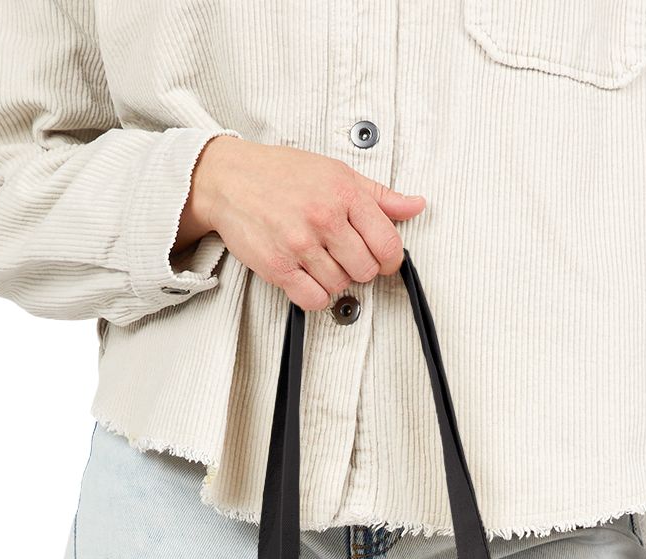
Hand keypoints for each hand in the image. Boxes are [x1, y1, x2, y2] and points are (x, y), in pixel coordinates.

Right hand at [177, 137, 425, 311]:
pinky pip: (313, 300)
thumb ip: (379, 196)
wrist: (230, 178)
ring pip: (340, 287)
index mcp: (344, 193)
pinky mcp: (279, 267)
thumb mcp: (336, 173)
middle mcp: (324, 218)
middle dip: (359, 268)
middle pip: (366, 271)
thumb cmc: (282, 174)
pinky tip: (306, 275)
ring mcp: (301, 244)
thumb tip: (415, 206)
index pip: (388, 245)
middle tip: (343, 255)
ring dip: (333, 280)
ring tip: (318, 259)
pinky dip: (313, 295)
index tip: (380, 259)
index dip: (389, 259)